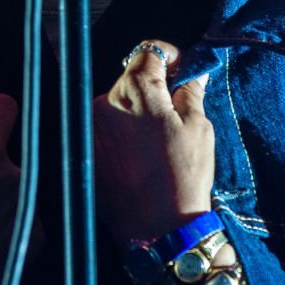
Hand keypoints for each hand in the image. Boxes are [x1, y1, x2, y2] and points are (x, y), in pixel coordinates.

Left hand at [93, 39, 212, 243]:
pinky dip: (121, 132)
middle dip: (152, 88)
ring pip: (117, 103)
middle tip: (174, 112)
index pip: (148, 51)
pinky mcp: (85, 150)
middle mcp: (104, 101)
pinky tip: (140, 155)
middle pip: (130, 78)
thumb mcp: (198, 127)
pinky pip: (105, 128)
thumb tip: (192, 74)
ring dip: (135, 111)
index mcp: (135, 89)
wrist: (158, 232)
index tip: (181, 71)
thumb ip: (190, 92)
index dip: (170, 57)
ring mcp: (91, 127)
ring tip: (156, 141)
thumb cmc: (182, 177)